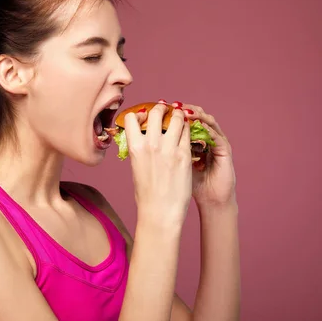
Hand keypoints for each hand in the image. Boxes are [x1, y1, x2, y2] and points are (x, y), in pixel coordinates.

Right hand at [124, 104, 192, 224]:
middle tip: (166, 112)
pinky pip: (188, 132)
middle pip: (156, 111)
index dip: (139, 114)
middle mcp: (152, 144)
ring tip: (180, 120)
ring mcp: (169, 148)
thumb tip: (144, 138)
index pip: (132, 118)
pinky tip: (189, 134)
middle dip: (161, 109)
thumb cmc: (146, 194)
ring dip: (178, 116)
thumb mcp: (136, 167)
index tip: (145, 117)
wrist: (160, 212)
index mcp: (135, 147)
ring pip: (177, 117)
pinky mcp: (185, 155)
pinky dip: (188, 129)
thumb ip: (140, 149)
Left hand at [166, 100, 235, 206]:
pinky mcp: (225, 150)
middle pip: (195, 116)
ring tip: (185, 110)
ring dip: (196, 114)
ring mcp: (216, 143)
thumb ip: (159, 152)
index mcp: (190, 142)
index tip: (157, 108)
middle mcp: (204, 139)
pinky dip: (207, 127)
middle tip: (170, 105)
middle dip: (182, 109)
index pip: (181, 121)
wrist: (208, 203)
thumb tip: (140, 140)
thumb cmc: (184, 190)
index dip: (171, 113)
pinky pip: (216, 134)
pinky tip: (198, 123)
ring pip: (208, 120)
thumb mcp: (168, 166)